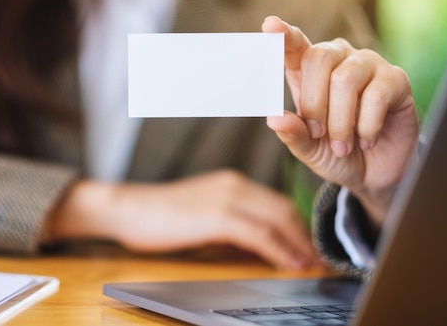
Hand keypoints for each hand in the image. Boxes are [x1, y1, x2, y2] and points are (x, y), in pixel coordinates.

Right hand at [48, 170, 320, 269]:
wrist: (130, 209)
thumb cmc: (161, 216)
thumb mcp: (203, 216)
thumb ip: (231, 226)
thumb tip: (258, 248)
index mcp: (232, 182)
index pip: (277, 203)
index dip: (297, 227)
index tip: (308, 248)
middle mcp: (235, 184)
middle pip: (284, 209)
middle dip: (304, 236)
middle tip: (316, 259)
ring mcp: (227, 197)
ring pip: (278, 219)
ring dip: (298, 244)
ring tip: (309, 264)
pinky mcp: (218, 215)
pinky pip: (260, 234)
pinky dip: (280, 250)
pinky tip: (289, 263)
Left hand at [262, 16, 419, 227]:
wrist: (374, 172)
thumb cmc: (334, 152)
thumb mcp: (308, 149)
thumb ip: (293, 134)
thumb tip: (274, 118)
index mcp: (308, 71)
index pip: (294, 45)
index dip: (283, 35)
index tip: (270, 25)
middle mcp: (338, 59)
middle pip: (319, 58)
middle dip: (314, 103)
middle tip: (318, 134)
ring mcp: (368, 65)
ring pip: (346, 79)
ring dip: (340, 121)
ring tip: (342, 146)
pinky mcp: (395, 79)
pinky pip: (376, 95)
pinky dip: (366, 126)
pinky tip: (367, 140)